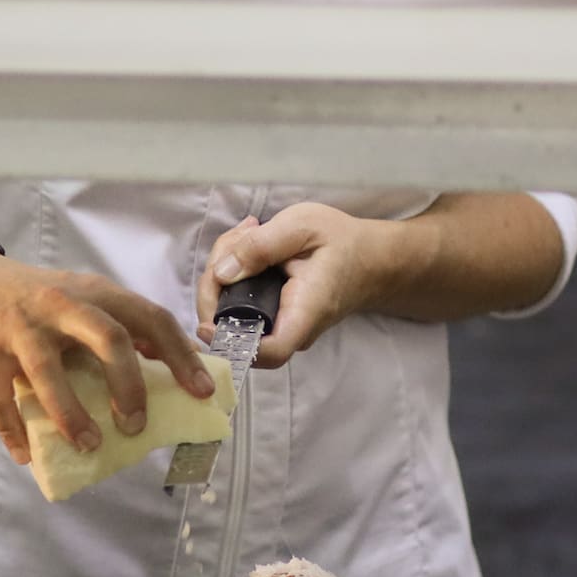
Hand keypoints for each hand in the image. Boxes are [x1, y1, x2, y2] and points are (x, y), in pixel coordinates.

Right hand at [0, 252, 212, 465]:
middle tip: (136, 425)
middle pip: (109, 338)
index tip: (201, 391)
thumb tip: (171, 368)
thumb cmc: (37, 300)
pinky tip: (25, 454)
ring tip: (89, 445)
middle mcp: (63, 304)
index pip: (151, 317)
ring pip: (49, 372)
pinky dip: (13, 430)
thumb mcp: (84, 301)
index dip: (181, 355)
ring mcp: (21, 326)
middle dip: (129, 385)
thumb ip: (120, 327)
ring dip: (72, 415)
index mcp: (97, 293)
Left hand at [197, 206, 402, 367]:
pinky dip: (233, 276)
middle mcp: (293, 330)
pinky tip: (246, 245)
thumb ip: (261, 246)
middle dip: (217, 286)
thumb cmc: (342, 241)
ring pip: (233, 316)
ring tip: (245, 234)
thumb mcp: (302, 226)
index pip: (268, 351)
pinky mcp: (272, 319)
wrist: (369, 258)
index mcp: (305, 311)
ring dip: (223, 274)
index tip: (207, 324)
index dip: (231, 343)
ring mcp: (282, 328)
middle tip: (235, 241)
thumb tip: (222, 273)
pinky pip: (241, 307)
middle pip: (237, 329)